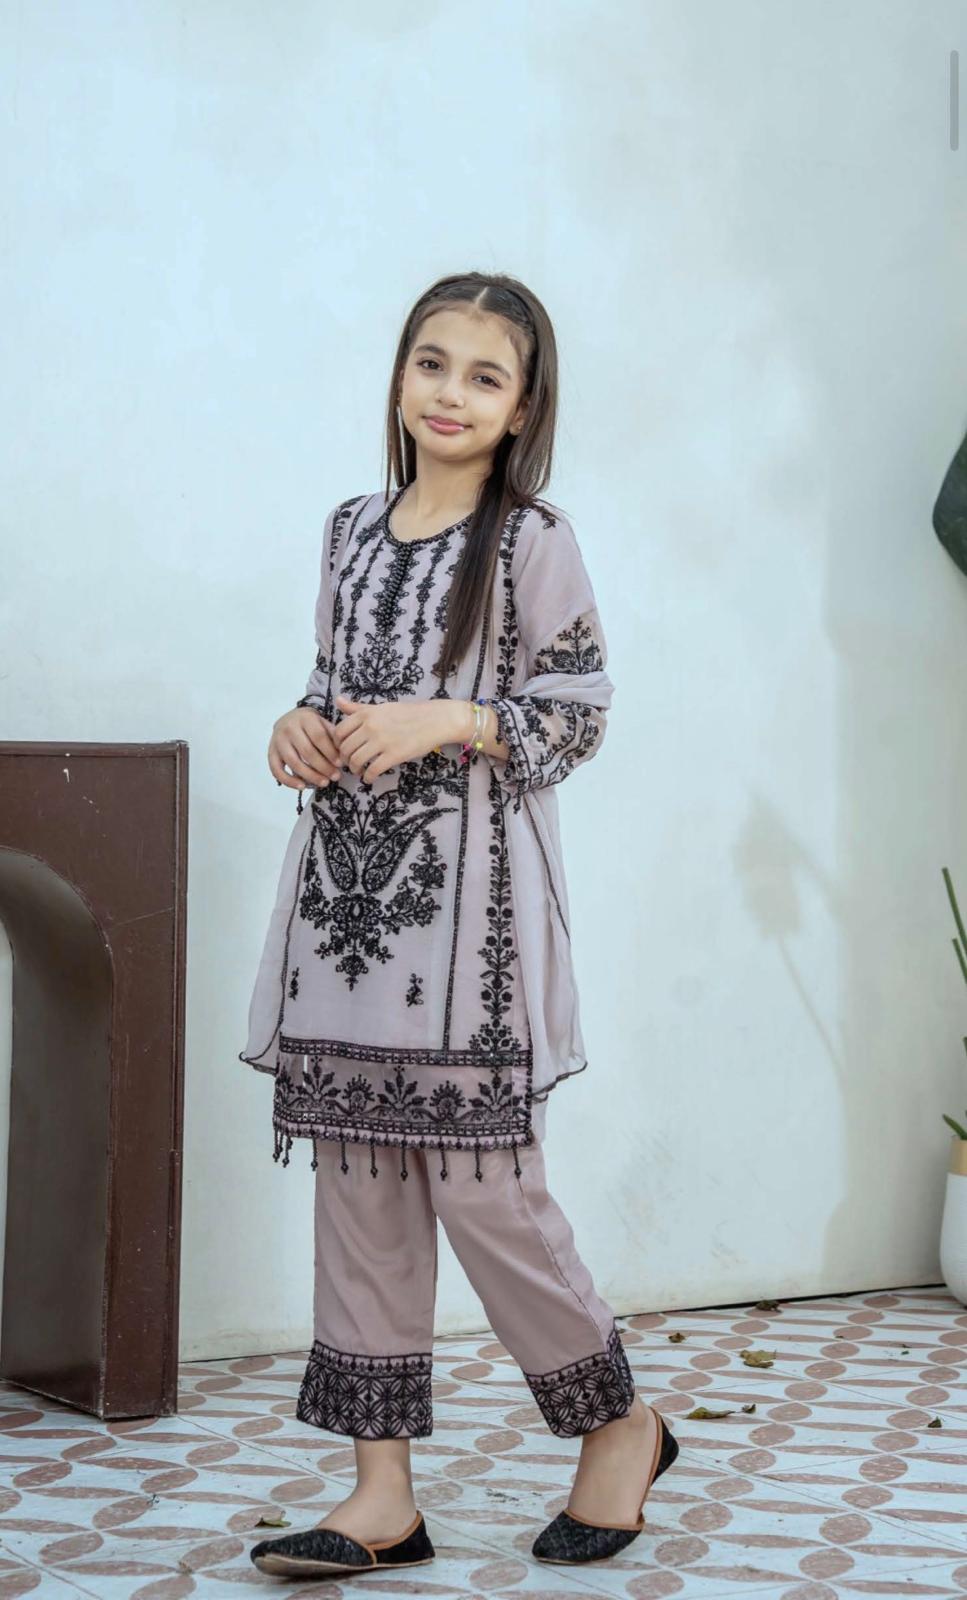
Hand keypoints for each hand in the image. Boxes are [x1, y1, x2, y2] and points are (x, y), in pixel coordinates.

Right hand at [268, 706, 343, 790]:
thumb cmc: (311, 725)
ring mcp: (278, 741)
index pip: (319, 736)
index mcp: (305, 718)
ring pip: (293, 762)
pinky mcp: (271, 753)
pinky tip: (302, 787)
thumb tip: (345, 755)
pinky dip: (289, 781)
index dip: (330, 752)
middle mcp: (289, 728)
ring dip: (310, 776)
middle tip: (336, 777)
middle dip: (323, 767)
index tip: (341, 764)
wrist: (289, 719)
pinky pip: (277, 770)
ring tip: (324, 783)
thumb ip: (333, 736)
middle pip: (307, 751)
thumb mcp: (323, 723)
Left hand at [333, 693, 464, 780]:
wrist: (434, 720)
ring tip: (359, 771)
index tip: (343, 750)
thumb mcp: (381, 707)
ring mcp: (382, 741)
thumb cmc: (408, 713)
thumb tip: (338, 701)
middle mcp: (370, 726)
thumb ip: (358, 708)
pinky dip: (367, 777)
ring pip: (356, 760)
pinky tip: (369, 778)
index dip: (337, 744)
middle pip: (345, 748)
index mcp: (366, 713)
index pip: (339, 732)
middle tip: (350, 763)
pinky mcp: (393, 755)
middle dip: (345, 759)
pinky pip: (372, 770)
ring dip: (354, 769)